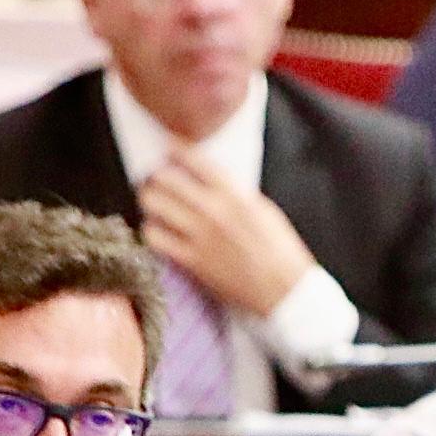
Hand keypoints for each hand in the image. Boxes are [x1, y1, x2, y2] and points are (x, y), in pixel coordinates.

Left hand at [139, 156, 317, 317]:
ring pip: (154, 205)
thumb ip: (235, 192)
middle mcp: (214, 212)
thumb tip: (209, 180)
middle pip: (165, 179)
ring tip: (155, 204)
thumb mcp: (263, 209)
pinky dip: (152, 231)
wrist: (285, 289)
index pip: (195, 161)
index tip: (167, 146)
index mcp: (235, 195)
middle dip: (157, 176)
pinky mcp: (191, 260)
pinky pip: (155, 237)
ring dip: (151, 201)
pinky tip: (159, 231)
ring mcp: (200, 236)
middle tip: (157, 180)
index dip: (175, 149)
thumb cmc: (280, 249)